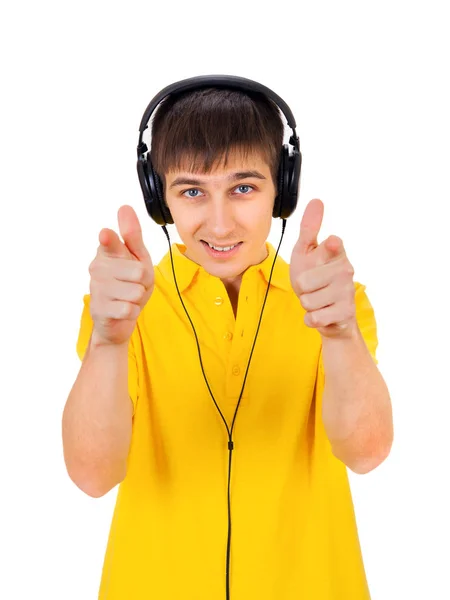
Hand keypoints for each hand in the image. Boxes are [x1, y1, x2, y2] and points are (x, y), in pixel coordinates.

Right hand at [88, 205, 153, 345]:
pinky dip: (133, 311)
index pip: (110, 243)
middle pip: (139, 271)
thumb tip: (124, 207)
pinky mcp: (100, 309)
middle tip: (134, 283)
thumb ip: (132, 234)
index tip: (106, 234)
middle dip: (144, 281)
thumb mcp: (137, 257)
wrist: (119, 317)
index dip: (110, 240)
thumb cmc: (129, 281)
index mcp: (107, 251)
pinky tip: (123, 309)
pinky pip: (129, 308)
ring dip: (138, 297)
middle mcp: (98, 267)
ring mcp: (97, 288)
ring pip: (136, 291)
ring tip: (128, 296)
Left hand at [289, 199, 356, 338]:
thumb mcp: (306, 251)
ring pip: (308, 301)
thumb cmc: (315, 276)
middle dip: (301, 288)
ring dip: (307, 304)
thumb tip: (316, 201)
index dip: (330, 246)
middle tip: (311, 286)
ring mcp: (347, 292)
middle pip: (304, 281)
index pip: (332, 246)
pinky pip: (314, 317)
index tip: (330, 241)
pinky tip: (322, 313)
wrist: (329, 312)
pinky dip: (312, 318)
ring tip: (317, 299)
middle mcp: (345, 270)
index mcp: (335, 252)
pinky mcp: (345, 312)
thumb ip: (310, 228)